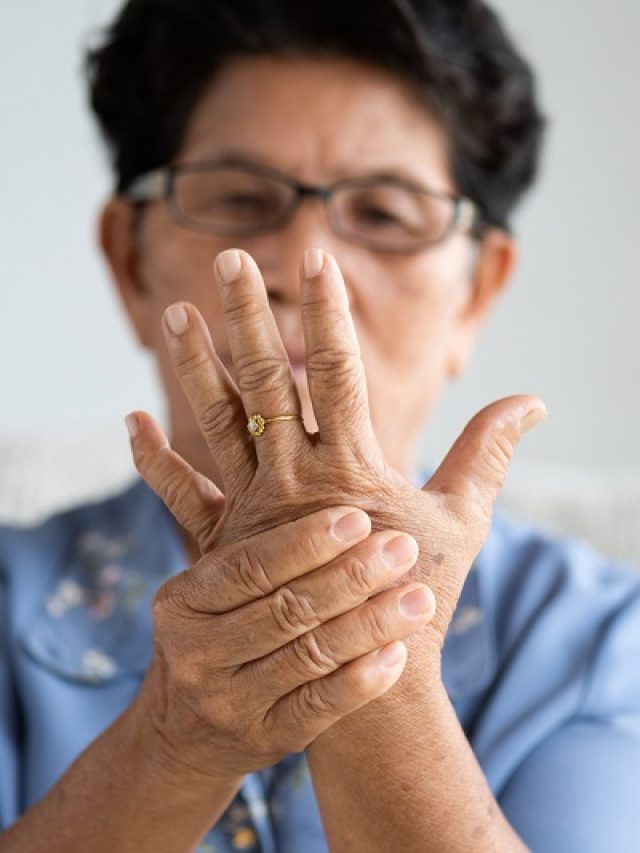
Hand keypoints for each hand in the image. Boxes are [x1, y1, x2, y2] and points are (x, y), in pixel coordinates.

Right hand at [128, 438, 434, 781]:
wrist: (192, 721)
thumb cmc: (217, 621)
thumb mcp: (205, 566)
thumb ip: (195, 494)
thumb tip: (138, 415)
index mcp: (187, 599)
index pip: (248, 566)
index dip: (302, 542)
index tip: (357, 515)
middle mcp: (198, 650)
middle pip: (282, 609)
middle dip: (346, 578)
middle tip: (401, 547)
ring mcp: (230, 699)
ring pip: (308, 658)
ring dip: (369, 626)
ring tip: (419, 597)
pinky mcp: (266, 738)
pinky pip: (319, 708)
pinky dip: (360, 681)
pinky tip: (398, 656)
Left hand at [129, 248, 544, 651]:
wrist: (362, 672)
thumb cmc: (419, 595)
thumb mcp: (463, 518)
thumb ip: (489, 452)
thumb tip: (533, 401)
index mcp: (352, 466)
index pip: (339, 370)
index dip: (329, 312)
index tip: (319, 258)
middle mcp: (294, 478)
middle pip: (267, 380)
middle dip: (250, 316)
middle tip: (230, 259)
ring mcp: (251, 509)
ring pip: (217, 422)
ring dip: (196, 366)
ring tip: (175, 313)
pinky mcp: (223, 542)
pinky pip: (179, 495)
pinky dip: (153, 460)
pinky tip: (131, 422)